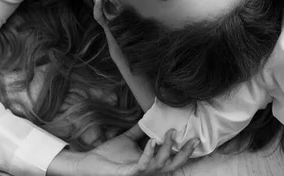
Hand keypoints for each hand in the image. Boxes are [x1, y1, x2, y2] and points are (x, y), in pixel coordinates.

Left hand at [48, 126, 197, 175]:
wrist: (88, 163)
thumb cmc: (108, 154)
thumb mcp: (129, 139)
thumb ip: (140, 130)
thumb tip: (150, 114)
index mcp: (149, 164)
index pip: (171, 160)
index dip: (185, 152)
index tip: (195, 137)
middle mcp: (147, 172)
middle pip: (172, 166)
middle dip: (185, 154)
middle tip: (194, 139)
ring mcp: (138, 174)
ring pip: (160, 165)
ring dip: (167, 149)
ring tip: (169, 133)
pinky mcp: (128, 174)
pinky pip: (142, 166)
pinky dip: (148, 154)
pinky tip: (152, 141)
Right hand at [90, 0, 156, 111]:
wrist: (154, 95)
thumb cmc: (156, 70)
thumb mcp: (153, 42)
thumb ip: (149, 28)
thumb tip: (159, 7)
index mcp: (124, 28)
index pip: (114, 1)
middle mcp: (117, 32)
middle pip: (104, 3)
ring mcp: (115, 40)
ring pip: (102, 13)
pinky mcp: (117, 48)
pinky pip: (107, 27)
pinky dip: (102, 12)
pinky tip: (100, 0)